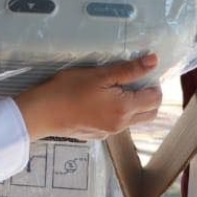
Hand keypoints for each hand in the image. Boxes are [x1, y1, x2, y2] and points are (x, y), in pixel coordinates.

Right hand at [15, 54, 162, 140]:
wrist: (41, 114)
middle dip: (149, 97)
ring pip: (134, 120)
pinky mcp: (97, 135)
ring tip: (115, 89)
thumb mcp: (99, 75)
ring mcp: (109, 132)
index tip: (140, 73)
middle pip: (150, 113)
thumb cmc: (68, 90)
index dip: (153, 84)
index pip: (155, 99)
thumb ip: (128, 70)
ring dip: (134, 106)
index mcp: (124, 109)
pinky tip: (100, 101)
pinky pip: (118, 124)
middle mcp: (121, 125)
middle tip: (133, 81)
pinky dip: (118, 113)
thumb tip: (153, 61)